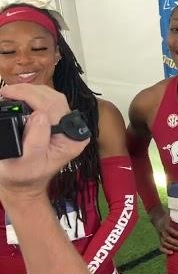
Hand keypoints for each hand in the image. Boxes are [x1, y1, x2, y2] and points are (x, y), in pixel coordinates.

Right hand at [0, 84, 88, 202]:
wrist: (25, 182)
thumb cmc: (25, 176)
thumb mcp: (27, 162)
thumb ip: (36, 140)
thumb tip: (39, 115)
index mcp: (71, 140)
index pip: (54, 109)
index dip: (31, 97)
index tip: (8, 93)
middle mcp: (73, 130)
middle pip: (54, 99)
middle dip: (28, 91)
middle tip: (5, 91)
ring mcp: (67, 124)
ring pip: (52, 97)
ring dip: (30, 92)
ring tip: (10, 92)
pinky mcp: (59, 120)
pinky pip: (49, 102)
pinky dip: (33, 96)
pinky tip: (19, 96)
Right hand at [150, 209, 177, 254]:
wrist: (157, 217)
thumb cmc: (167, 215)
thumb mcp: (172, 213)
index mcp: (164, 224)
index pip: (169, 229)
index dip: (175, 233)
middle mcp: (162, 231)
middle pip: (167, 238)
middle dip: (176, 243)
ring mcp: (160, 236)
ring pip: (165, 243)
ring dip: (173, 247)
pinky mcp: (160, 239)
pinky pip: (161, 247)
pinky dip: (165, 251)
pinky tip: (171, 253)